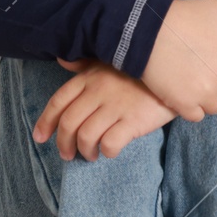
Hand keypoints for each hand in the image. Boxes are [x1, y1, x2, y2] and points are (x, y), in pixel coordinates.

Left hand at [33, 57, 178, 160]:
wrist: (176, 73)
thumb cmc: (141, 72)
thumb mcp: (111, 62)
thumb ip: (85, 65)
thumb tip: (61, 61)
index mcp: (89, 78)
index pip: (59, 102)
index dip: (46, 122)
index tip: (41, 138)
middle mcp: (98, 91)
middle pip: (69, 123)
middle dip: (64, 144)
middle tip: (68, 154)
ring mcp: (116, 106)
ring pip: (86, 136)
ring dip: (85, 151)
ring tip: (91, 156)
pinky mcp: (134, 120)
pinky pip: (110, 143)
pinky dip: (106, 152)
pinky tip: (111, 151)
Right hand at [139, 0, 216, 121]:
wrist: (146, 29)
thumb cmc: (187, 17)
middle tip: (211, 74)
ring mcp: (205, 93)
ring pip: (216, 109)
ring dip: (210, 99)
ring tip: (195, 78)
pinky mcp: (184, 103)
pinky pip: (197, 116)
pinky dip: (192, 107)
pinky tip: (184, 89)